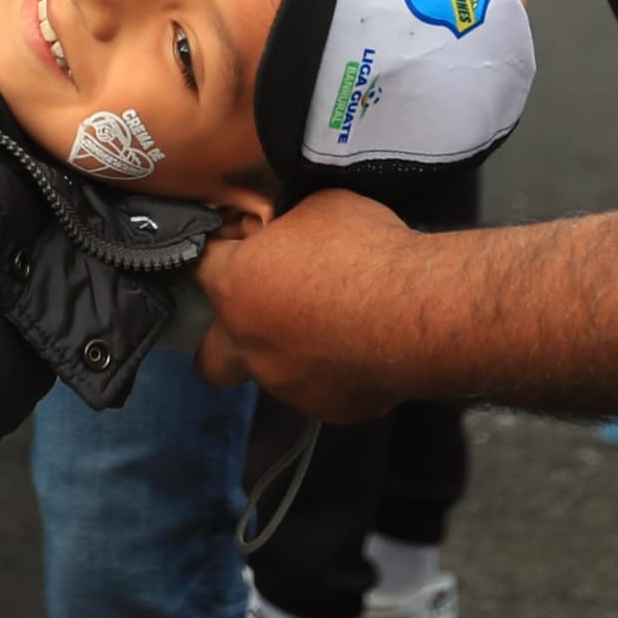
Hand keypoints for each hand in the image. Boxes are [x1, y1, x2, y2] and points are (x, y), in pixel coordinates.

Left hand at [193, 191, 416, 423]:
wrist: (418, 312)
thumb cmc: (363, 250)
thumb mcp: (318, 208)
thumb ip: (289, 227)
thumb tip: (290, 234)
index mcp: (236, 287)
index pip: (198, 266)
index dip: (215, 252)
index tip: (229, 246)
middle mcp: (250, 345)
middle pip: (209, 358)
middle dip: (222, 339)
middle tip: (257, 316)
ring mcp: (286, 385)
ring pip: (270, 375)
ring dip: (287, 352)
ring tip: (328, 326)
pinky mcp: (328, 409)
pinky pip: (318, 389)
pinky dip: (331, 371)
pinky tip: (360, 348)